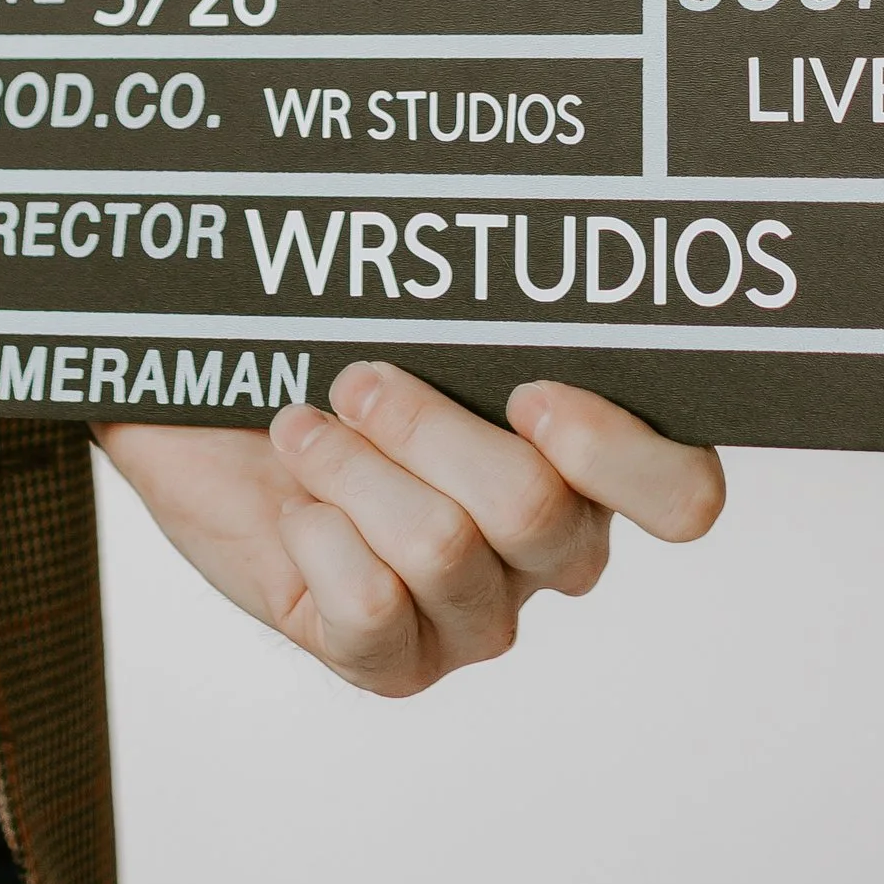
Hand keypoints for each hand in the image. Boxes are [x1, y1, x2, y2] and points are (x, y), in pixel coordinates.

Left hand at [97, 361, 726, 697]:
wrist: (201, 417)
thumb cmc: (316, 352)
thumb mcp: (405, 307)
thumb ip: (480, 298)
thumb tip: (504, 221)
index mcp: (589, 459)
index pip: (682, 496)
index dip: (619, 456)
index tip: (528, 393)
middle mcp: (551, 550)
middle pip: (540, 515)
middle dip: (428, 430)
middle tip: (360, 380)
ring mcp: (475, 616)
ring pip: (444, 550)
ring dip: (352, 470)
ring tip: (303, 429)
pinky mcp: (393, 661)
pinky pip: (372, 609)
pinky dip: (316, 537)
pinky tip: (296, 508)